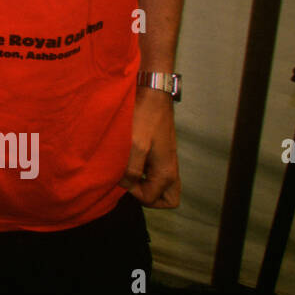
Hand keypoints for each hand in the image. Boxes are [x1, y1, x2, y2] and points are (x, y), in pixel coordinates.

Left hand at [120, 87, 179, 207]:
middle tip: (131, 182)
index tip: (122, 177)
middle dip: (147, 196)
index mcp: (166, 172)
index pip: (151, 199)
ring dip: (145, 185)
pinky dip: (144, 173)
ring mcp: (167, 161)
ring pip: (161, 187)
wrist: (152, 94)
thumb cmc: (144, 118)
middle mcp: (171, 169)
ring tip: (129, 172)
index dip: (133, 193)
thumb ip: (131, 169)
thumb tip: (125, 185)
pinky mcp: (161, 153)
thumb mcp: (135, 145)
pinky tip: (130, 161)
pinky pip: (155, 173)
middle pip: (166, 199)